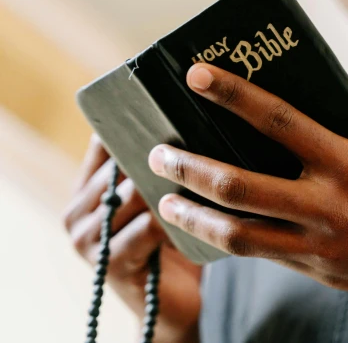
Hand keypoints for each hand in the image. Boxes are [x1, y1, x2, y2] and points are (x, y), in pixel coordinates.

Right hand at [63, 134, 201, 342]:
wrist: (175, 302)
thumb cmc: (174, 240)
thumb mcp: (162, 196)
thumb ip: (159, 166)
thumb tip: (187, 118)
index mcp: (87, 187)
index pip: (103, 140)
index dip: (135, 125)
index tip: (172, 114)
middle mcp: (78, 210)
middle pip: (121, 164)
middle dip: (162, 157)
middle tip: (199, 147)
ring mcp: (88, 239)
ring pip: (134, 192)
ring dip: (171, 188)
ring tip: (202, 183)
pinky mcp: (110, 264)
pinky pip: (147, 226)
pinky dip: (176, 220)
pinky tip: (195, 219)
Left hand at [147, 63, 347, 320]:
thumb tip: (346, 96)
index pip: (280, 123)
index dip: (234, 95)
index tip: (197, 74)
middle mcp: (331, 208)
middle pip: (240, 186)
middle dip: (189, 165)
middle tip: (157, 148)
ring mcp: (323, 248)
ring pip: (239, 235)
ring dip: (193, 215)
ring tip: (165, 198)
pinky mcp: (324, 274)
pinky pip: (266, 256)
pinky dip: (231, 239)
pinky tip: (211, 226)